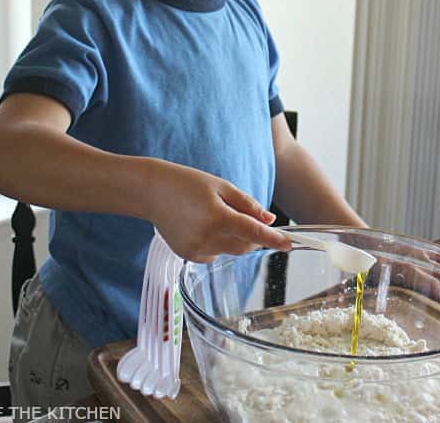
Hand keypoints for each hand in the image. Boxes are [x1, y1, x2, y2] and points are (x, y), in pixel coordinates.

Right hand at [145, 160, 291, 262]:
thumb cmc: (187, 183)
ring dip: (233, 238)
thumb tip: (269, 219)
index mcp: (218, 218)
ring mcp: (196, 250)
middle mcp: (207, 238)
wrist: (151, 191)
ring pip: (230, 251)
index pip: (254, 233)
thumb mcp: (221, 186)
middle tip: (242, 215)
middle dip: (252, 236)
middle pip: (245, 246)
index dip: (273, 239)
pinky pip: (214, 254)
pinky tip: (201, 225)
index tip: (289, 243)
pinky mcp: (187, 256)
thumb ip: (247, 204)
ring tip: (212, 214)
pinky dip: (217, 243)